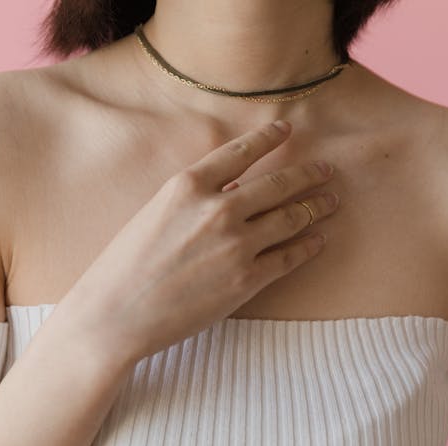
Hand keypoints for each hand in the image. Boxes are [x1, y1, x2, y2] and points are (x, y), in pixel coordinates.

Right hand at [58, 120, 339, 363]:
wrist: (116, 314)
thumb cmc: (126, 264)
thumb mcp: (156, 213)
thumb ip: (195, 198)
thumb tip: (234, 189)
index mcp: (188, 185)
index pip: (241, 151)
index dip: (269, 137)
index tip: (288, 129)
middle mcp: (218, 208)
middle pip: (278, 183)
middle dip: (309, 173)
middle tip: (327, 170)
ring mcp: (236, 244)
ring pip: (291, 218)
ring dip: (317, 207)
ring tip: (331, 201)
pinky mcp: (246, 280)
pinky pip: (290, 257)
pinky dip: (309, 245)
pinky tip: (319, 239)